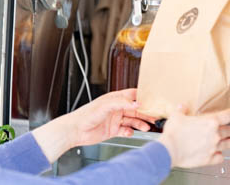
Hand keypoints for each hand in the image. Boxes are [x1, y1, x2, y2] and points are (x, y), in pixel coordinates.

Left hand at [32, 89, 154, 162]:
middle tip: (154, 116)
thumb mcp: (105, 106)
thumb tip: (137, 103)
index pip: (132, 95)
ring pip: (132, 120)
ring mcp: (115, 120)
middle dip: (145, 112)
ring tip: (147, 127)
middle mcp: (116, 109)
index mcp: (115, 99)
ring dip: (140, 123)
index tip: (153, 100)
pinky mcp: (113, 130)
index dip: (142, 97)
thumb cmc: (85, 115)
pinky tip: (130, 133)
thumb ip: (122, 103)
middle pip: (135, 109)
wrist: (74, 131)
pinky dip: (129, 132)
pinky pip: (125, 130)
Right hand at [158, 106, 229, 167]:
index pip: (229, 115)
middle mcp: (215, 134)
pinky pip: (219, 158)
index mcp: (210, 122)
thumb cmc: (174, 134)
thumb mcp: (177, 116)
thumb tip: (182, 106)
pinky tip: (220, 156)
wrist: (169, 150)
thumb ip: (181, 110)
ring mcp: (213, 147)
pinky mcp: (208, 159)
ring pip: (228, 144)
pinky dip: (220, 156)